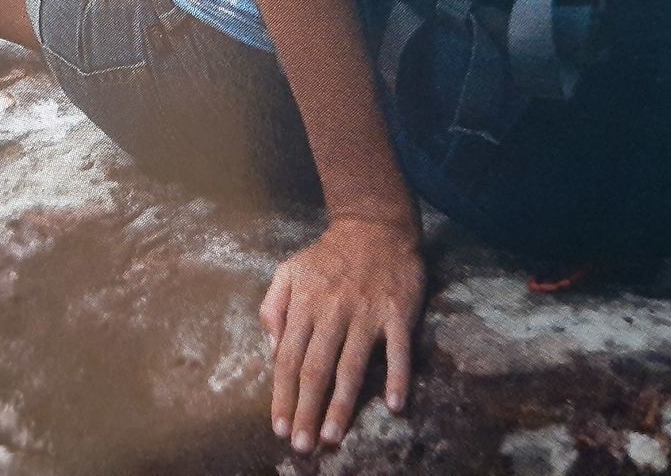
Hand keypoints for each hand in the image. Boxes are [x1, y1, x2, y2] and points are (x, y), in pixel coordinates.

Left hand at [260, 218, 425, 453]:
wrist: (375, 225)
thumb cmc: (328, 255)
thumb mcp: (289, 271)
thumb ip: (273, 307)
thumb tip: (271, 350)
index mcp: (304, 304)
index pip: (287, 358)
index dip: (281, 395)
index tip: (278, 426)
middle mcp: (333, 312)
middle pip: (316, 369)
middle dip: (307, 410)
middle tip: (302, 445)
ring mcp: (367, 313)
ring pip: (352, 366)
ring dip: (343, 404)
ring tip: (333, 436)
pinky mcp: (398, 312)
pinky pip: (399, 350)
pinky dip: (398, 377)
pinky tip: (394, 404)